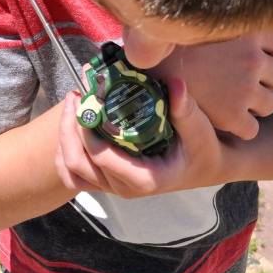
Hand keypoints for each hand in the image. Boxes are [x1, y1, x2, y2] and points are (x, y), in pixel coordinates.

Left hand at [55, 78, 226, 197]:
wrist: (207, 166)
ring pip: (72, 171)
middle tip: (75, 96)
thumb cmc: (203, 149)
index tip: (86, 98)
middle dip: (69, 130)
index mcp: (143, 179)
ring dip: (65, 140)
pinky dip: (65, 155)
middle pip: (78, 164)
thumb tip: (175, 84)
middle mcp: (124, 188)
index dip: (87, 128)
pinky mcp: (109, 181)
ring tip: (71, 107)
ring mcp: (114, 186)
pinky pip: (76, 174)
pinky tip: (70, 129)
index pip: (101, 156)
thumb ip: (185, 109)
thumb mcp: (199, 130)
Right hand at [147, 30, 272, 139]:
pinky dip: (242, 129)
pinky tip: (225, 124)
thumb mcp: (194, 21)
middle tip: (241, 84)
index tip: (251, 59)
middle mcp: (251, 59)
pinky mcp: (232, 115)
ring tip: (233, 105)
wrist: (143, 67)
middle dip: (265, 81)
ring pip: (269, 104)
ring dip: (255, 106)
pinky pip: (252, 129)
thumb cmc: (160, 41)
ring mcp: (244, 89)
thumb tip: (221, 4)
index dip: (267, 53)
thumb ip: (216, 20)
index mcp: (248, 31)